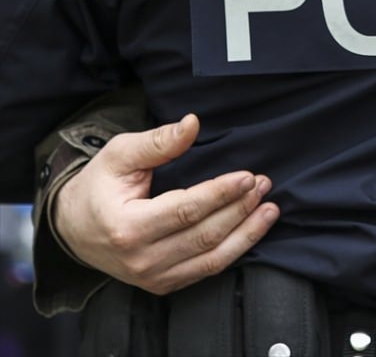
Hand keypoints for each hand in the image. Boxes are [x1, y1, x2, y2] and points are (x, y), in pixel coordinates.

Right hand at [54, 114, 277, 294]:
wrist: (74, 227)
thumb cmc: (100, 185)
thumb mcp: (120, 155)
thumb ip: (158, 141)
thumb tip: (192, 123)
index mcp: (127, 227)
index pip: (185, 210)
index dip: (220, 193)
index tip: (248, 176)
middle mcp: (141, 259)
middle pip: (203, 235)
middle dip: (239, 209)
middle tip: (264, 183)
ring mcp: (153, 276)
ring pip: (211, 259)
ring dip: (246, 233)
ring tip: (269, 208)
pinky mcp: (163, 283)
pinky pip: (206, 270)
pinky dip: (234, 251)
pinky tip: (253, 230)